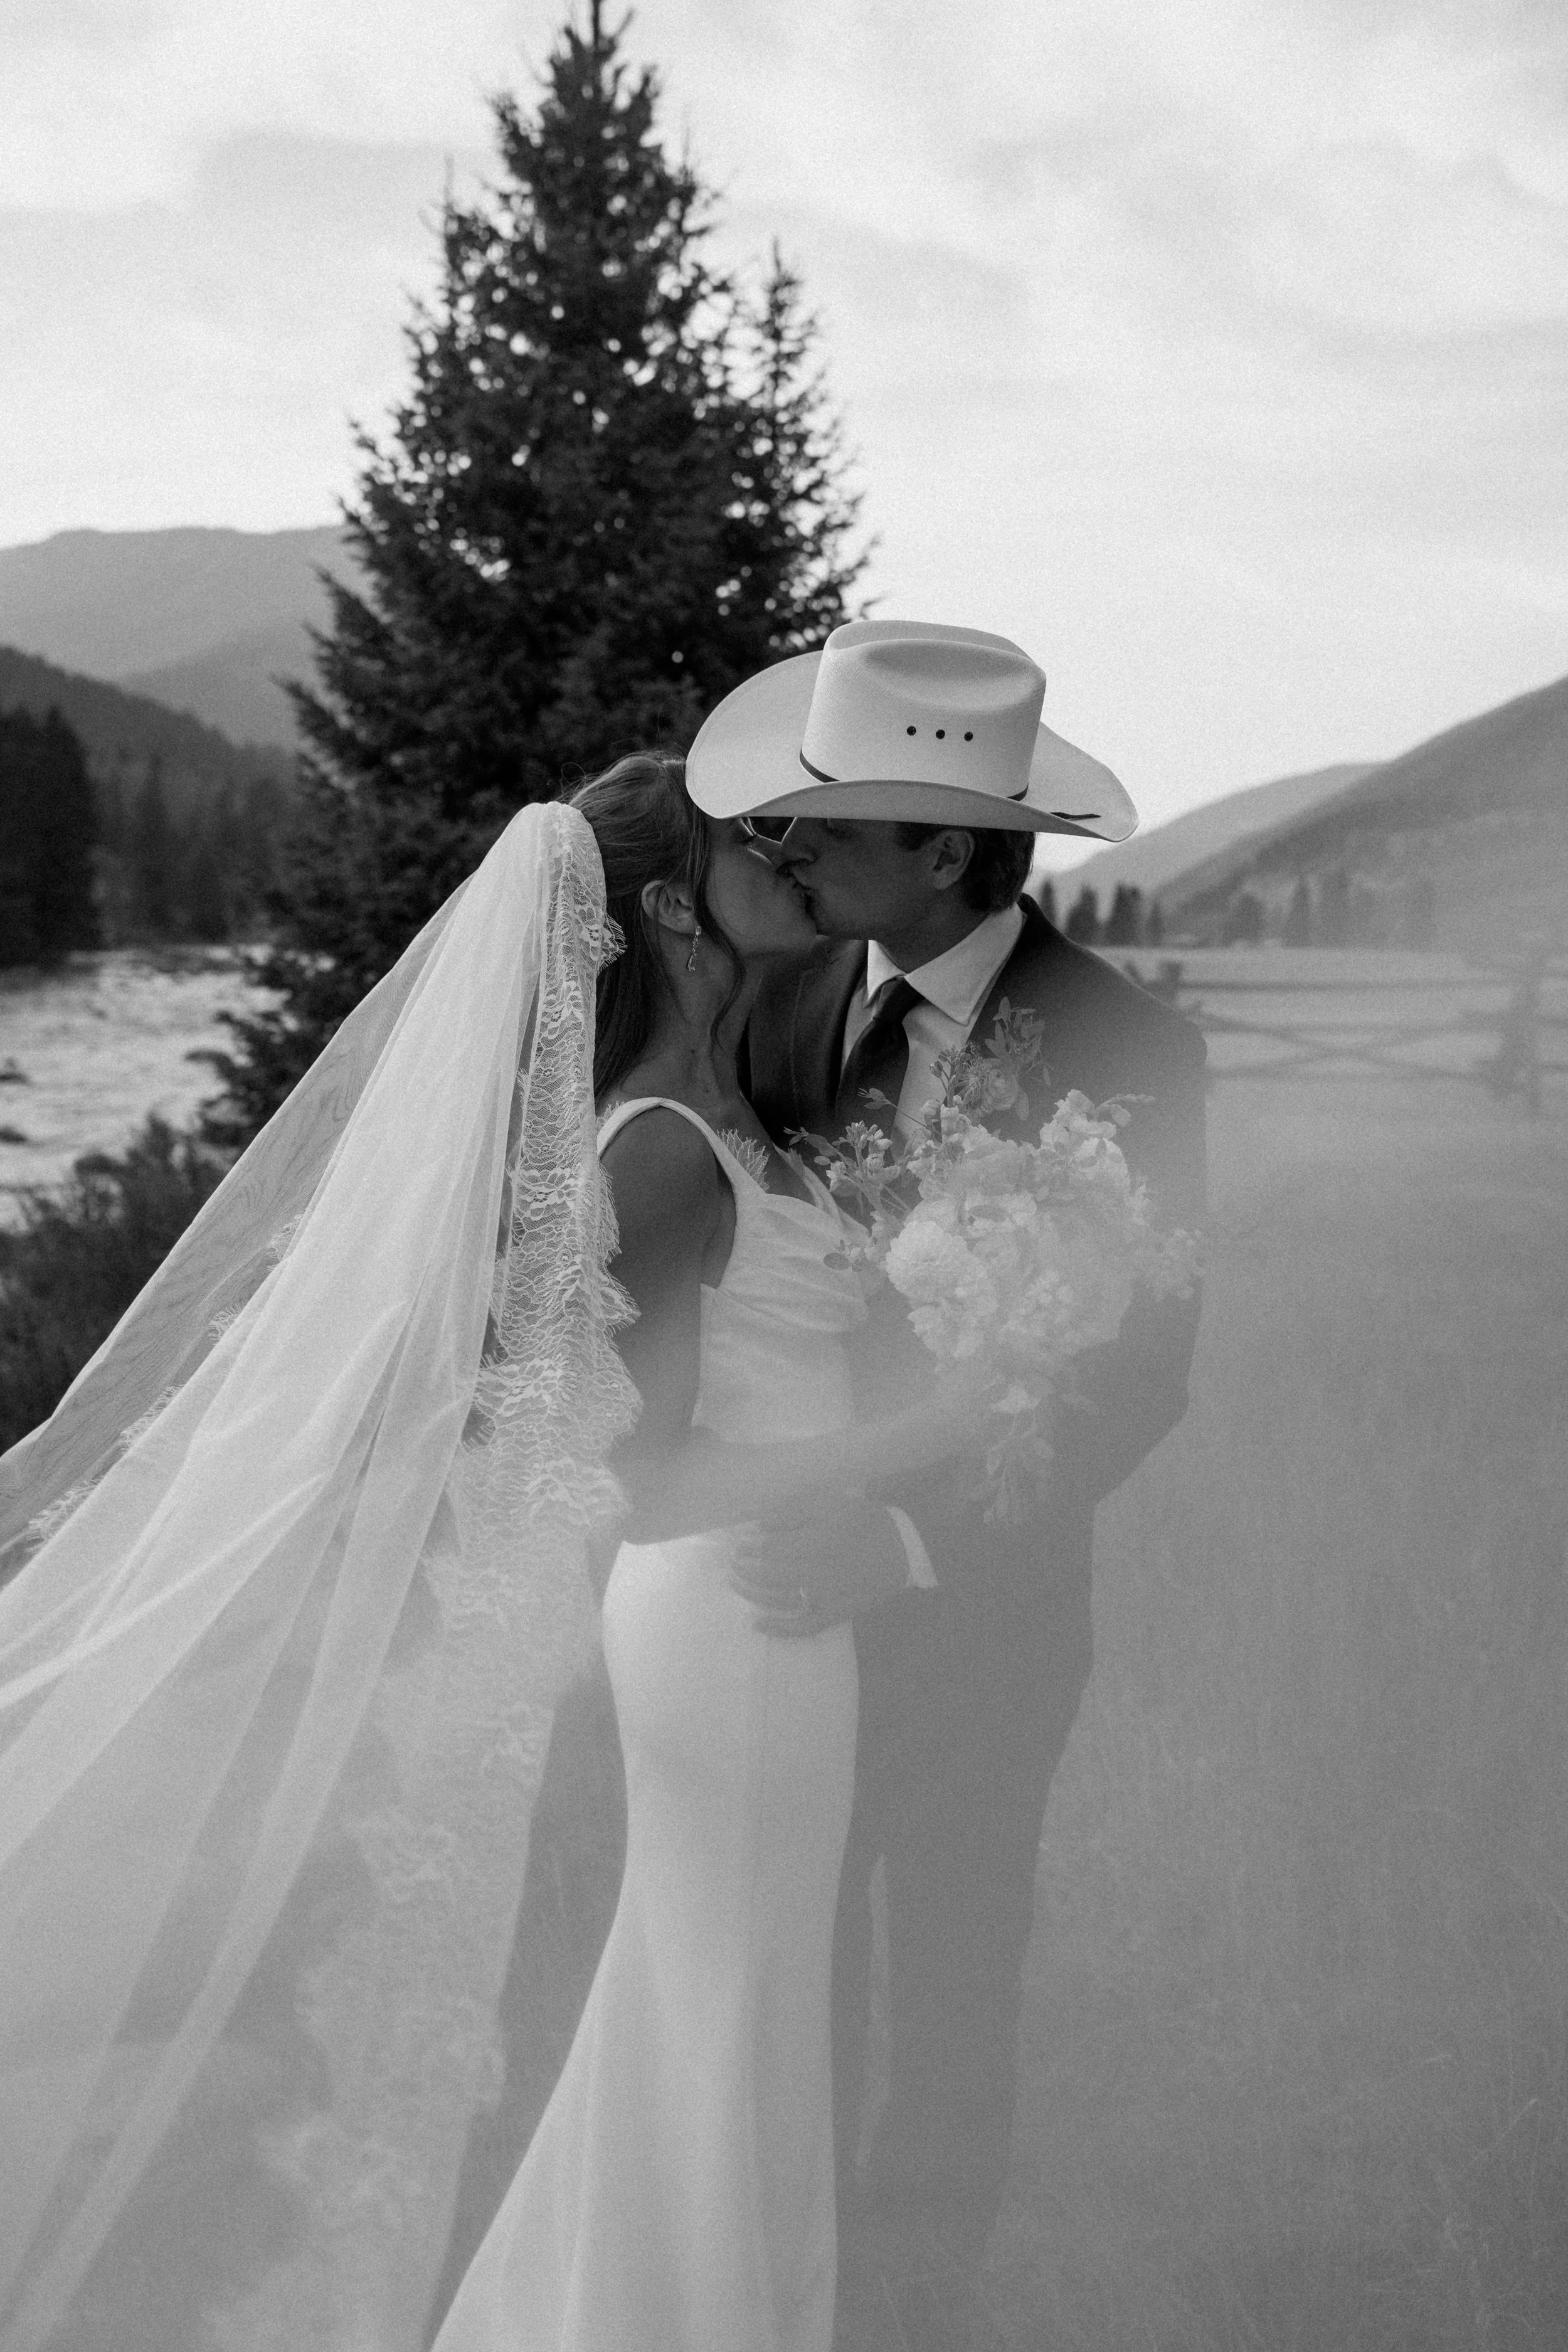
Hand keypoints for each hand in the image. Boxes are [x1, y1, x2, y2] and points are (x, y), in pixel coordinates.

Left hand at [729, 1501, 914, 1637]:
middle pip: (768, 1575)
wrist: (904, 1549)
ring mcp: (825, 1598)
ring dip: (751, 1592)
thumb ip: (794, 1516)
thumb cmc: (866, 1522)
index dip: (748, 1548)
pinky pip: (803, 1627)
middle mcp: (817, 1574)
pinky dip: (779, 1628)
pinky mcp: (834, 1614)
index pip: (769, 1549)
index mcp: (816, 1543)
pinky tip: (757, 1623)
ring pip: (778, 1600)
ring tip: (736, 1582)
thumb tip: (759, 1527)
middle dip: (744, 1569)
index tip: (737, 1543)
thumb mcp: (831, 1506)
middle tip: (731, 1561)